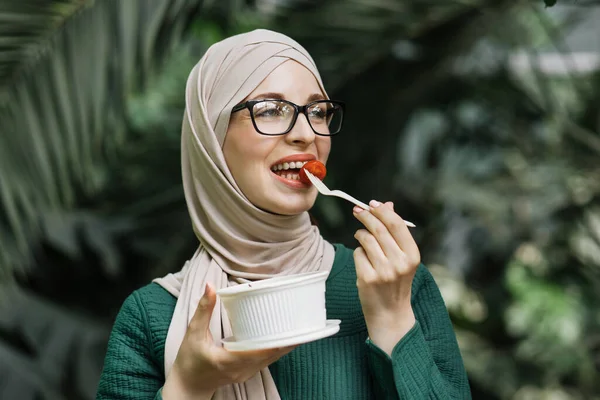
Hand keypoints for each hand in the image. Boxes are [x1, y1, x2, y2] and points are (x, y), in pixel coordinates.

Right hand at [162, 284, 295, 399]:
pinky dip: (276, 348)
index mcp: (229, 361)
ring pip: (272, 358)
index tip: (290, 324)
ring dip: (284, 344)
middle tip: (298, 318)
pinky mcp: (247, 373)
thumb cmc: (189, 361)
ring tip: (297, 325)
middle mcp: (242, 370)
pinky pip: (267, 360)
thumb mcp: (193, 334)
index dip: (278, 340)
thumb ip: (203, 310)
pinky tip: (283, 337)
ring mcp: (246, 373)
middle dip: (286, 338)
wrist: (187, 385)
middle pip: (272, 354)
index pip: (260, 351)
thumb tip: (210, 286)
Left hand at [352, 200, 420, 354]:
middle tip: (358, 211)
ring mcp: (384, 271)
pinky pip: (357, 254)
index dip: (382, 211)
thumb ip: (395, 232)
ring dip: (360, 235)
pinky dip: (358, 253)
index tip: (371, 203)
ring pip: (365, 240)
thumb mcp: (402, 258)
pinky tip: (364, 261)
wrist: (390, 314)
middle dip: (366, 216)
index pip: (396, 224)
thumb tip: (387, 204)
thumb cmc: (396, 282)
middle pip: (378, 229)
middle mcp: (400, 263)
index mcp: (412, 255)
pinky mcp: (367, 278)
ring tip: (361, 238)